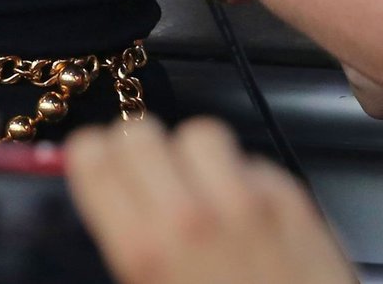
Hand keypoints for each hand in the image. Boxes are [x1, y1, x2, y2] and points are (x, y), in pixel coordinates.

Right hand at [66, 118, 354, 283]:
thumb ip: (131, 250)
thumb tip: (118, 211)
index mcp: (144, 250)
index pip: (95, 157)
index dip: (92, 157)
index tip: (96, 163)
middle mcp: (193, 217)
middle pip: (143, 132)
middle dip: (136, 148)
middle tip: (142, 171)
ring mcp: (247, 202)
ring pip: (201, 133)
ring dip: (192, 156)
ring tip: (196, 187)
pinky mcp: (291, 200)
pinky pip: (251, 162)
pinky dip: (242, 177)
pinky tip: (242, 210)